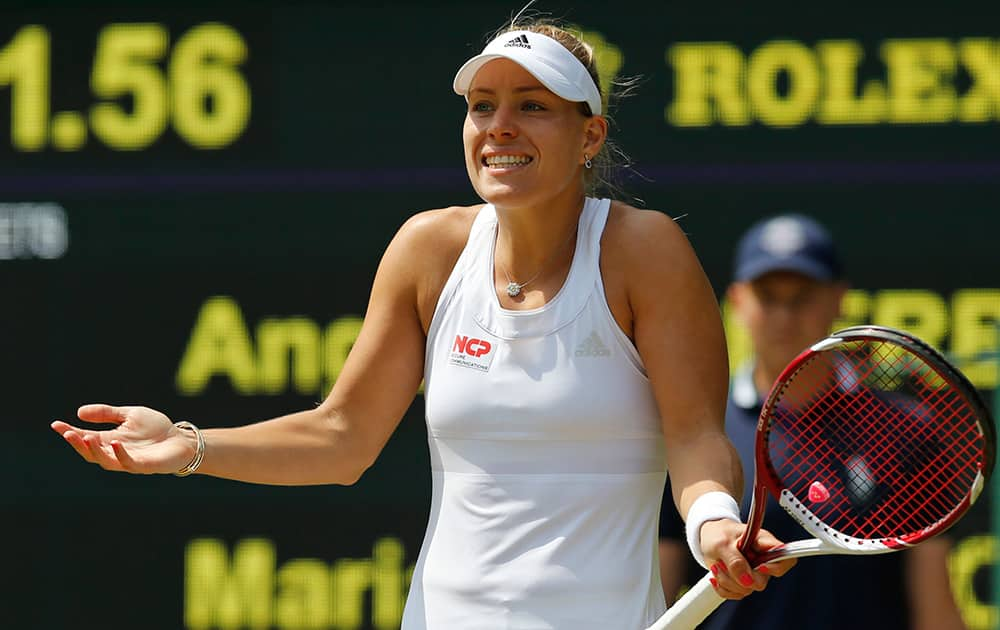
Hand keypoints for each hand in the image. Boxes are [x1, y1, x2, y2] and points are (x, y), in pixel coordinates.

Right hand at [51, 404, 195, 474]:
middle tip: (68, 433)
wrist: (182, 440)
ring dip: (94, 450)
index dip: (70, 432)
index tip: (55, 424)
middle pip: (90, 452)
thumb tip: (79, 412)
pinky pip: (128, 463)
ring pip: (105, 460)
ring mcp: (129, 461)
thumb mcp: (129, 415)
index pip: (85, 438)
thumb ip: (107, 413)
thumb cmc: (156, 429)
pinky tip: (115, 442)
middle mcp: (116, 453)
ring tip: (86, 437)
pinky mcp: (144, 466)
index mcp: (110, 440)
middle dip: (78, 443)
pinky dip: (120, 453)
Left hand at [699, 519, 796, 598]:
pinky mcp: (743, 583)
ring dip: (727, 579)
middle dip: (738, 576)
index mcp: (763, 543)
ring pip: (746, 590)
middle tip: (723, 562)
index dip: (777, 566)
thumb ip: (735, 561)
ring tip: (718, 564)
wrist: (707, 538)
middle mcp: (762, 560)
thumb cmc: (718, 534)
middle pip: (761, 582)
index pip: (787, 556)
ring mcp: (754, 573)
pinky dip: (723, 586)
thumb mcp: (722, 543)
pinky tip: (717, 573)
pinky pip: (736, 594)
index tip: (759, 566)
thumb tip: (747, 580)